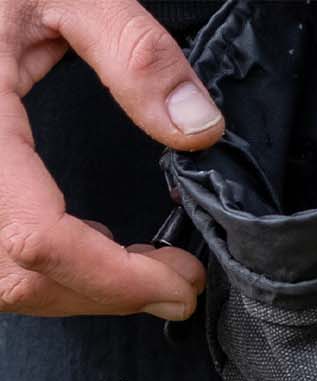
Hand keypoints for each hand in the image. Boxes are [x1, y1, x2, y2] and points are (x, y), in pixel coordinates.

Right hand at [1, 0, 217, 319]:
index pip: (39, 240)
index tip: (179, 281)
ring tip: (146, 269)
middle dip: (110, 292)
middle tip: (177, 282)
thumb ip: (133, 51)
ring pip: (8, 283)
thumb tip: (198, 128)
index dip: (116, 279)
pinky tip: (90, 243)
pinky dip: (49, 271)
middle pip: (25, 277)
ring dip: (83, 289)